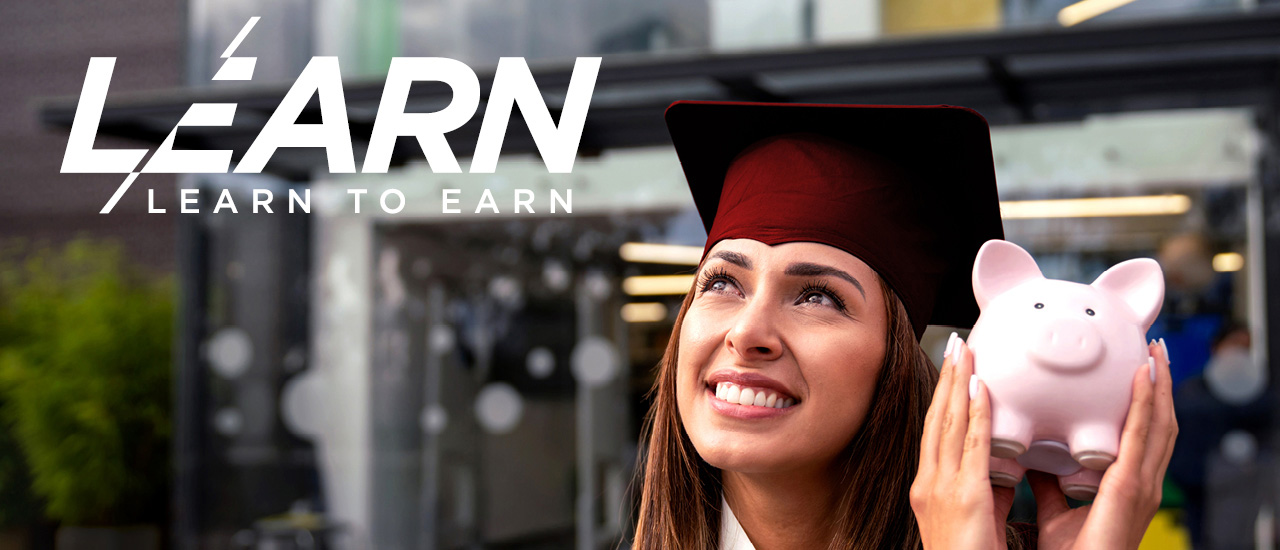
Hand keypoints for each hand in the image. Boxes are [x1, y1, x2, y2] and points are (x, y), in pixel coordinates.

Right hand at [912, 336, 1015, 549]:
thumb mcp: (972, 521)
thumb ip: (982, 493)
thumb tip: (998, 471)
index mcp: (928, 489)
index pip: (935, 432)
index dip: (942, 397)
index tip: (951, 369)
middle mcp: (927, 483)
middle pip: (936, 419)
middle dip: (945, 380)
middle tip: (955, 345)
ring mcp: (940, 488)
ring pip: (949, 423)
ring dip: (957, 384)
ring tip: (964, 351)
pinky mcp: (963, 495)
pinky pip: (971, 445)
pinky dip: (974, 413)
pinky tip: (980, 388)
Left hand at [1030, 340, 1177, 549]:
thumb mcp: (1056, 512)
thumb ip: (1049, 487)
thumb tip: (1035, 463)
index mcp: (1127, 487)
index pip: (1144, 435)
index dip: (1147, 403)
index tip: (1142, 371)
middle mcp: (1141, 483)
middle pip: (1160, 424)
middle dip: (1161, 387)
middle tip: (1156, 351)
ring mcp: (1141, 486)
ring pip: (1159, 424)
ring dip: (1160, 386)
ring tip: (1157, 353)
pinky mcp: (1131, 488)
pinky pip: (1141, 437)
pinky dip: (1147, 404)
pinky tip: (1145, 378)